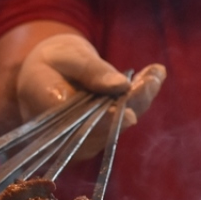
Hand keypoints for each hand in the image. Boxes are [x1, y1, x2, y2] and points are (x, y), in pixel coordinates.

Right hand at [14, 34, 165, 159]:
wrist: (46, 76)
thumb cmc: (53, 61)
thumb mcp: (68, 56)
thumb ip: (91, 71)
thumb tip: (122, 85)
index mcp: (45, 111)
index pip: (78, 124)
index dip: (106, 121)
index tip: (131, 113)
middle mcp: (62, 136)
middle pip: (103, 128)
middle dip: (132, 103)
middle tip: (154, 76)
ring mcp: (80, 143)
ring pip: (117, 127)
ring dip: (140, 100)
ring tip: (155, 73)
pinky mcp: (96, 139)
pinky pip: (121, 122)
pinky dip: (138, 100)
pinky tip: (153, 76)